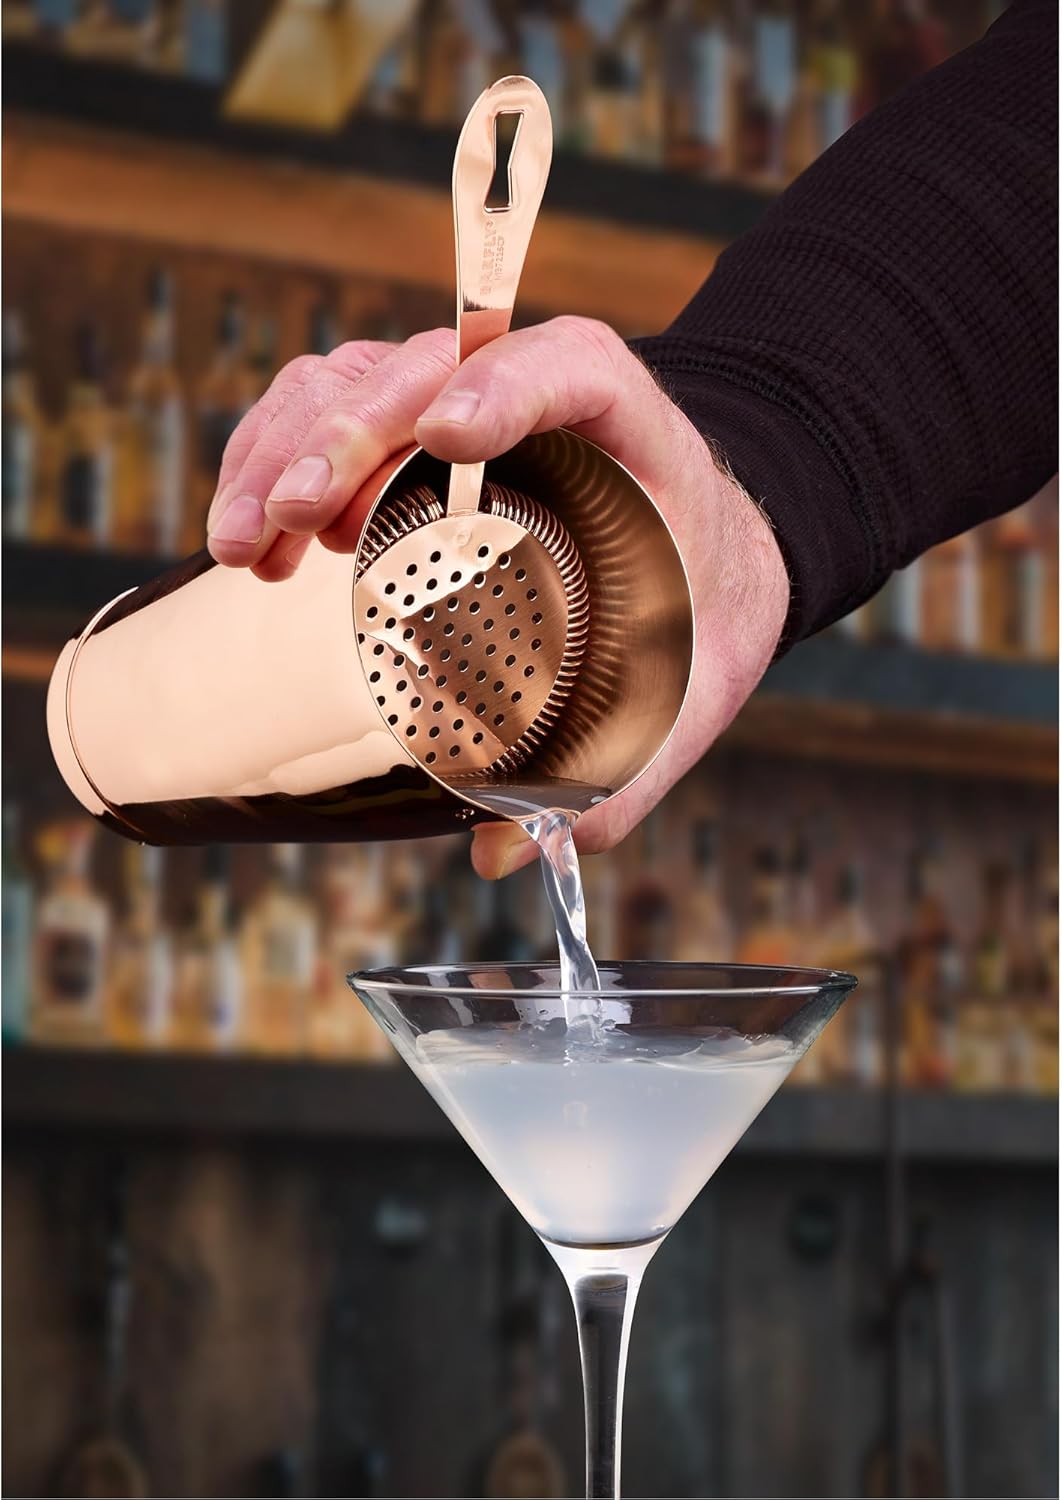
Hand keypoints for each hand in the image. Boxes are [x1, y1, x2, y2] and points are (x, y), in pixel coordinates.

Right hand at [206, 318, 789, 874]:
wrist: (705, 555)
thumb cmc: (696, 607)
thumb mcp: (683, 689)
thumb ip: (618, 772)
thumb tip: (505, 852)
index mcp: (628, 430)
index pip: (571, 365)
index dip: (507, 385)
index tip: (447, 441)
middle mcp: (536, 397)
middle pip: (429, 368)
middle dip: (348, 435)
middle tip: (294, 520)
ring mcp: (463, 404)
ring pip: (354, 379)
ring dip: (283, 449)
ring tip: (245, 545)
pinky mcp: (411, 429)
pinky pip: (323, 409)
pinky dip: (270, 456)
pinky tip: (254, 540)